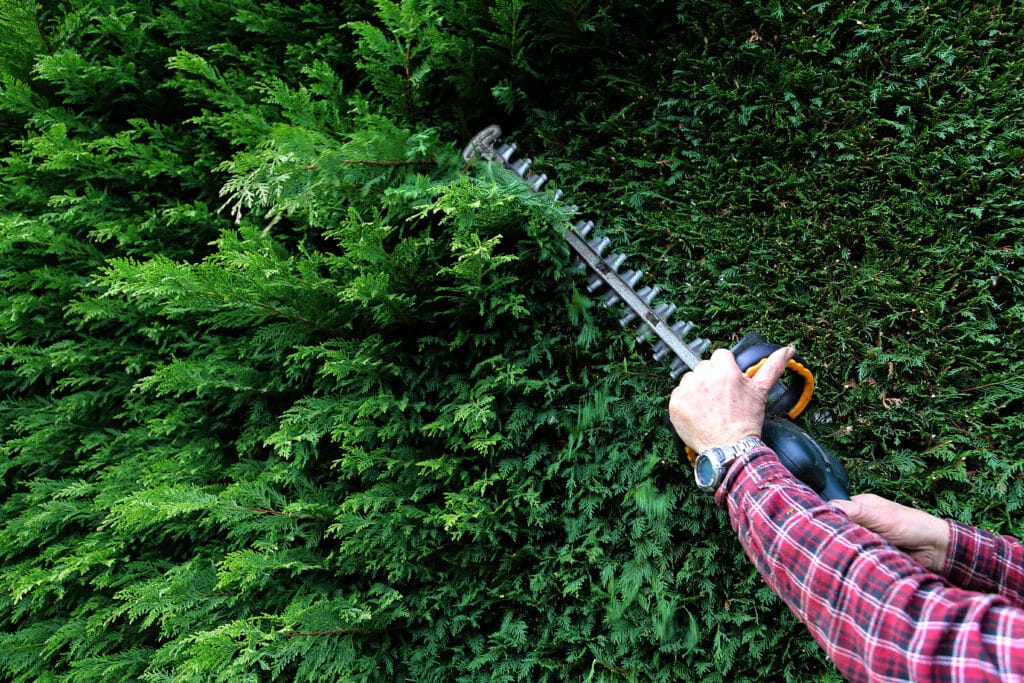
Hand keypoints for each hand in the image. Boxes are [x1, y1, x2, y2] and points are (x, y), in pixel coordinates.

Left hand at [668, 345, 794, 453]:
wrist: (730, 448)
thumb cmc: (746, 421)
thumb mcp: (760, 392)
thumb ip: (773, 367)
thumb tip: (788, 349)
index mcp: (726, 371)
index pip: (720, 355)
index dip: (725, 368)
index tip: (728, 382)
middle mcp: (704, 377)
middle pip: (705, 366)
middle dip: (711, 378)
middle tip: (720, 397)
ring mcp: (688, 390)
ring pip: (690, 378)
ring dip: (697, 388)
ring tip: (709, 406)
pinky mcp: (676, 403)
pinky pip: (678, 393)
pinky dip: (686, 402)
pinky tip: (698, 412)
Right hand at [832, 494, 949, 572]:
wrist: (937, 551)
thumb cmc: (914, 526)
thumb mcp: (882, 516)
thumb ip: (856, 512)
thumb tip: (828, 506)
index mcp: (862, 506)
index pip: (835, 509)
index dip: (826, 518)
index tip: (817, 527)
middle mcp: (861, 521)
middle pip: (838, 528)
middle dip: (834, 536)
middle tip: (826, 544)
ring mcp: (866, 538)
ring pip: (846, 544)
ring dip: (846, 549)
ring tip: (838, 554)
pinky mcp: (871, 554)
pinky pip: (856, 557)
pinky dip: (854, 559)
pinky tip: (849, 562)